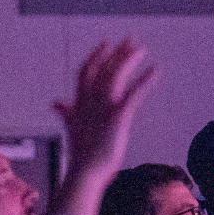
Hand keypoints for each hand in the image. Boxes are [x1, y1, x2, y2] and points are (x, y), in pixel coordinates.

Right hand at [54, 39, 156, 181]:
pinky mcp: (117, 117)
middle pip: (102, 69)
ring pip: (114, 75)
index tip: (106, 44)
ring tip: (141, 49)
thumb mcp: (73, 129)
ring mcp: (102, 108)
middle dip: (116, 53)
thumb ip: (67, 113)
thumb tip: (57, 103)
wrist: (84, 174)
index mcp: (79, 104)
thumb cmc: (82, 157)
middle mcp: (89, 101)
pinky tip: (156, 70)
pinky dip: (145, 81)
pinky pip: (134, 94)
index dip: (96, 57)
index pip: (86, 73)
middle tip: (131, 40)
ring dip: (128, 60)